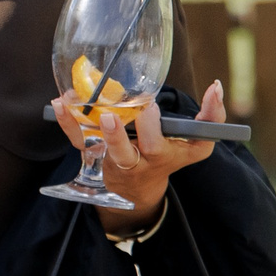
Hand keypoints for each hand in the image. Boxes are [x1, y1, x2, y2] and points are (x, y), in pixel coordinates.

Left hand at [56, 79, 228, 236]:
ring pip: (116, 151)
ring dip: (111, 135)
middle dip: (149, 128)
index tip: (212, 89)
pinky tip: (59, 104)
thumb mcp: (190, 144)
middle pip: (153, 147)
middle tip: (147, 109)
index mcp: (175, 153)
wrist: (134, 189)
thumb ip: (207, 118)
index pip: (199, 143)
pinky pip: (80, 140)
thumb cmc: (164, 155)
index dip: (210, 116)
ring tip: (106, 117)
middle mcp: (150, 158)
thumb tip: (216, 86)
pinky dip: (68, 123)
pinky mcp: (94, 155)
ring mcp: (121, 159)